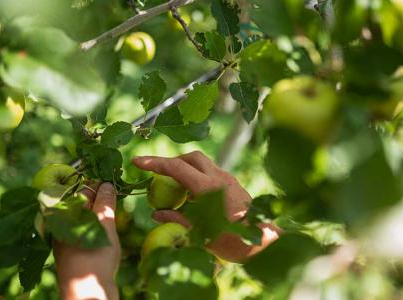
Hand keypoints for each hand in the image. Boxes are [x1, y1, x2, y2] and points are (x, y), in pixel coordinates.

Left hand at [54, 183, 120, 299]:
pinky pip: (86, 230)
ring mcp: (68, 237)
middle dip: (100, 197)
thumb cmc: (94, 254)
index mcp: (63, 214)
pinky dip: (98, 225)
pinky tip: (109, 227)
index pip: (81, 189)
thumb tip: (106, 184)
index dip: (98, 183)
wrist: (88, 292)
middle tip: (119, 191)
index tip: (114, 179)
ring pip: (86, 217)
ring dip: (101, 211)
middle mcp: (62, 224)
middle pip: (82, 203)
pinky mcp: (75, 249)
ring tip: (117, 208)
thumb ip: (105, 201)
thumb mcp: (103, 222)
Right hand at [132, 151, 280, 261]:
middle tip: (158, 175)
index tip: (137, 160)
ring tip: (175, 188)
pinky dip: (197, 177)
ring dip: (185, 168)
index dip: (154, 163)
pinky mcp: (233, 183)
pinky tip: (193, 196)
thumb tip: (156, 214)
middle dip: (172, 162)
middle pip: (191, 157)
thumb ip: (177, 220)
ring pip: (202, 163)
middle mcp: (219, 177)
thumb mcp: (201, 234)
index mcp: (208, 188)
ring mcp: (228, 178)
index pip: (176, 167)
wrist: (264, 241)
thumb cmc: (234, 241)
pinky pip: (210, 172)